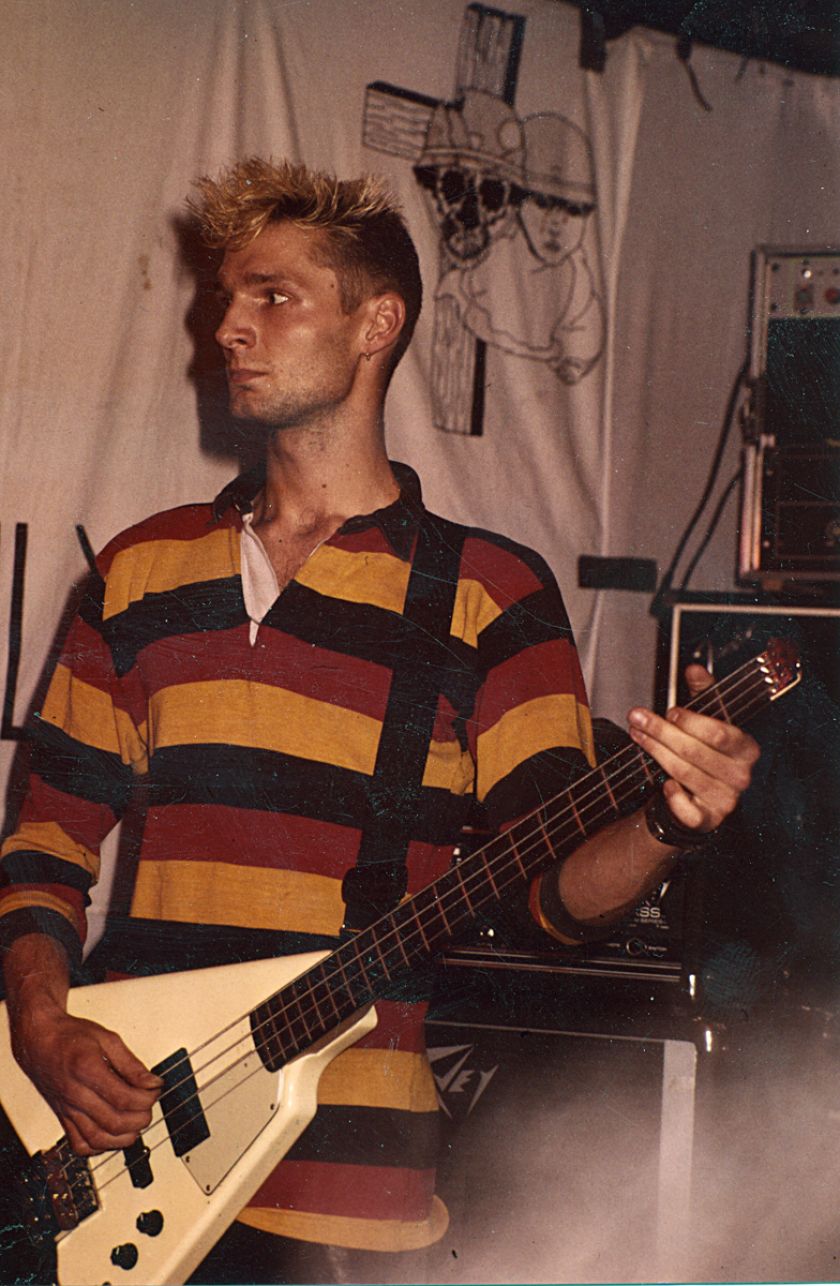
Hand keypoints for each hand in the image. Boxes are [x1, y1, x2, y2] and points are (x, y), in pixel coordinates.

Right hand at [13, 1003, 161, 1155]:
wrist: (38, 1041)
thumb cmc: (69, 1036)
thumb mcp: (107, 1038)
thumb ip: (131, 1063)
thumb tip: (151, 1082)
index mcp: (87, 1070)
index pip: (124, 1099)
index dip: (147, 1098)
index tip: (155, 1089)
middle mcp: (75, 1094)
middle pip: (114, 1122)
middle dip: (140, 1118)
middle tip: (148, 1105)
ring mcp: (67, 1109)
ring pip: (98, 1140)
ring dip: (124, 1137)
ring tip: (136, 1123)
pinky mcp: (62, 1118)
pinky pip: (80, 1145)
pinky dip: (100, 1147)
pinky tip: (112, 1134)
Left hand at [627, 664, 759, 835]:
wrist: (697, 794)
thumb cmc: (702, 751)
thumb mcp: (705, 718)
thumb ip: (703, 692)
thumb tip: (694, 669)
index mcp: (746, 748)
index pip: (720, 732)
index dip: (691, 721)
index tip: (669, 711)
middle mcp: (741, 774)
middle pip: (696, 751)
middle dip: (661, 732)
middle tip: (637, 718)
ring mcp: (726, 799)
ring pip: (684, 773)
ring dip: (655, 752)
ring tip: (637, 736)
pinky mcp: (708, 819)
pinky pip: (687, 809)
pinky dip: (672, 796)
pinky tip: (663, 783)